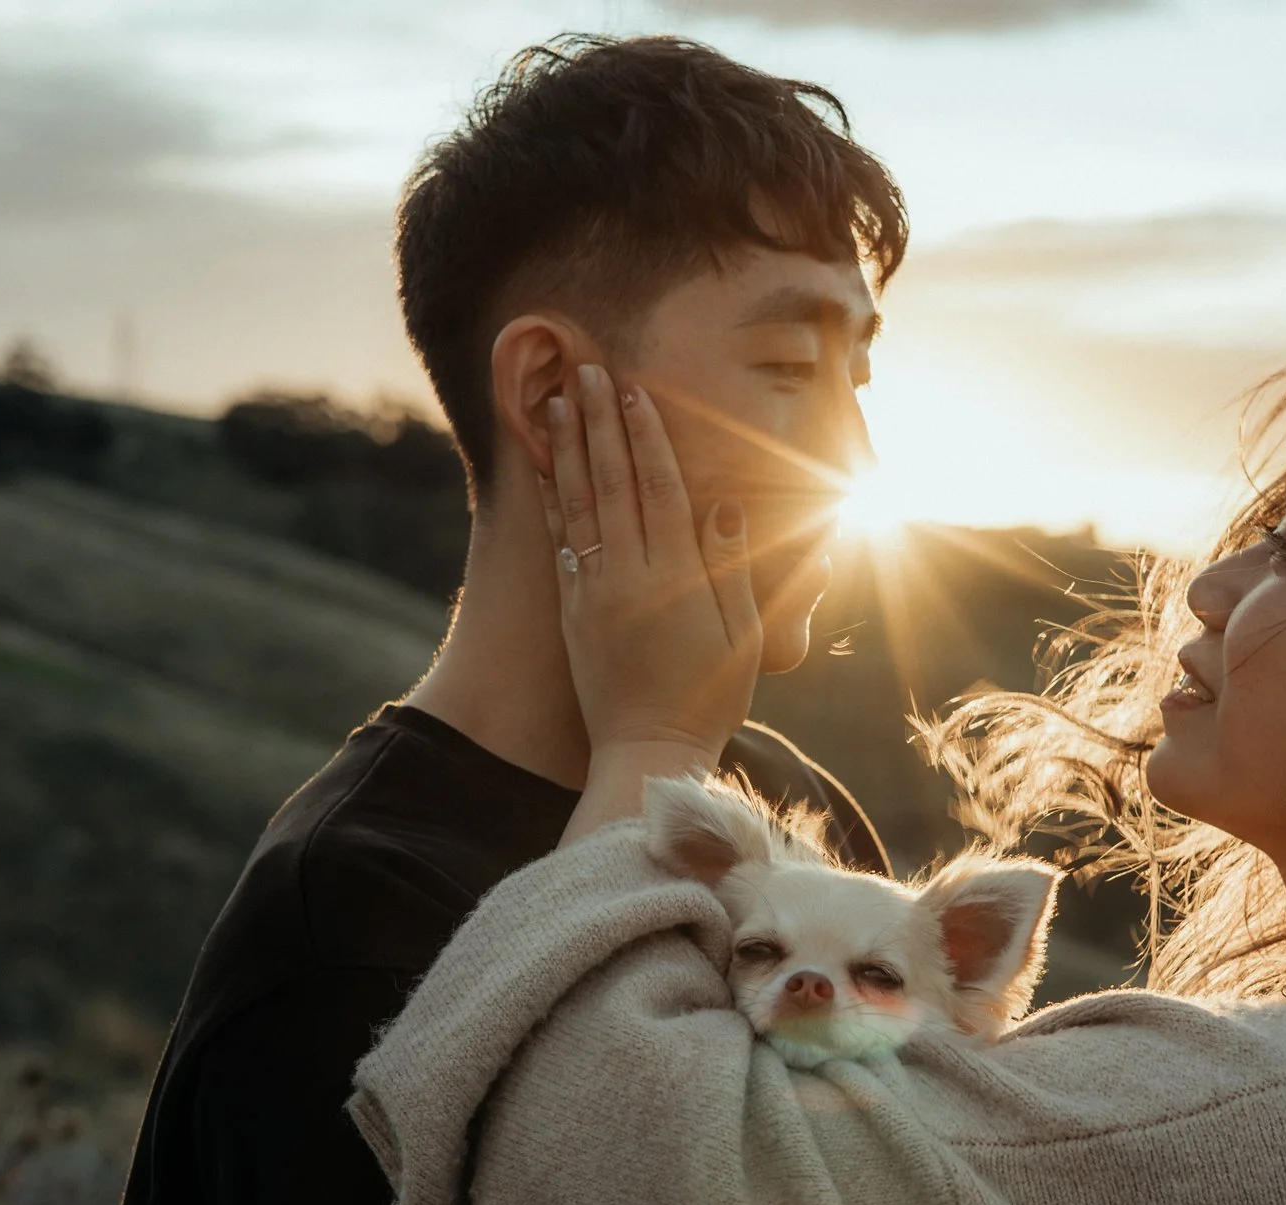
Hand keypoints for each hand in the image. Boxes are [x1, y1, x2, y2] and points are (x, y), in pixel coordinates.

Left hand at [544, 363, 762, 838]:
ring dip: (567, 448)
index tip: (636, 389)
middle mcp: (626, 576)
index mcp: (673, 578)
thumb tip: (727, 503)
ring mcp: (592, 591)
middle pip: (612, 482)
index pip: (659, 488)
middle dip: (601, 422)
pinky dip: (551, 501)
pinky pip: (560, 542)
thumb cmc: (708, 699)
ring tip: (556, 400)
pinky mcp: (572, 610)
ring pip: (578, 504)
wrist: (646, 753)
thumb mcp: (741, 635)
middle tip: (588, 370)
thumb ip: (732, 567)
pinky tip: (545, 468)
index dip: (647, 435)